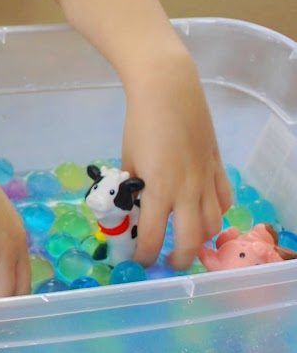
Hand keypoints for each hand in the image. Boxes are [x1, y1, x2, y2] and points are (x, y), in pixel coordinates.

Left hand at [122, 46, 231, 268]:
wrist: (168, 90)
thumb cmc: (141, 122)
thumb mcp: (127, 159)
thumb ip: (131, 187)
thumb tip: (130, 207)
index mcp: (159, 189)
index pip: (152, 236)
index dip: (145, 255)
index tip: (139, 262)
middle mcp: (187, 190)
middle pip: (191, 240)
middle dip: (180, 258)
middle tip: (169, 262)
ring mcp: (207, 178)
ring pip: (214, 223)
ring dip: (201, 238)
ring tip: (188, 241)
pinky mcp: (218, 166)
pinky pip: (225, 199)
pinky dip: (218, 212)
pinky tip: (205, 212)